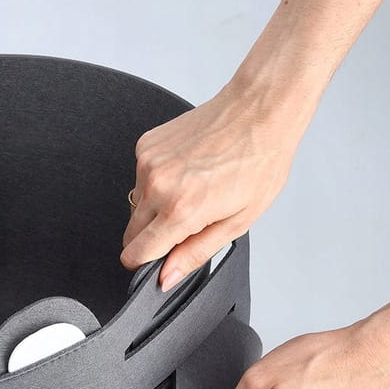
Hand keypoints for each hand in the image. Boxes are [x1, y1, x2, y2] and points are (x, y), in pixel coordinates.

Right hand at [120, 78, 313, 291]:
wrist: (258, 111)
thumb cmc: (258, 163)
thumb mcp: (237, 222)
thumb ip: (195, 253)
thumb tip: (166, 277)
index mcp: (180, 210)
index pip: (135, 254)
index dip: (145, 264)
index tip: (158, 260)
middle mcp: (157, 186)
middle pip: (130, 233)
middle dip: (152, 237)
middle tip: (186, 223)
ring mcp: (147, 163)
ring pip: (135, 205)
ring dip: (155, 207)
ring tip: (191, 191)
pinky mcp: (145, 145)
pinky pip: (139, 179)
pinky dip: (156, 181)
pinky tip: (185, 170)